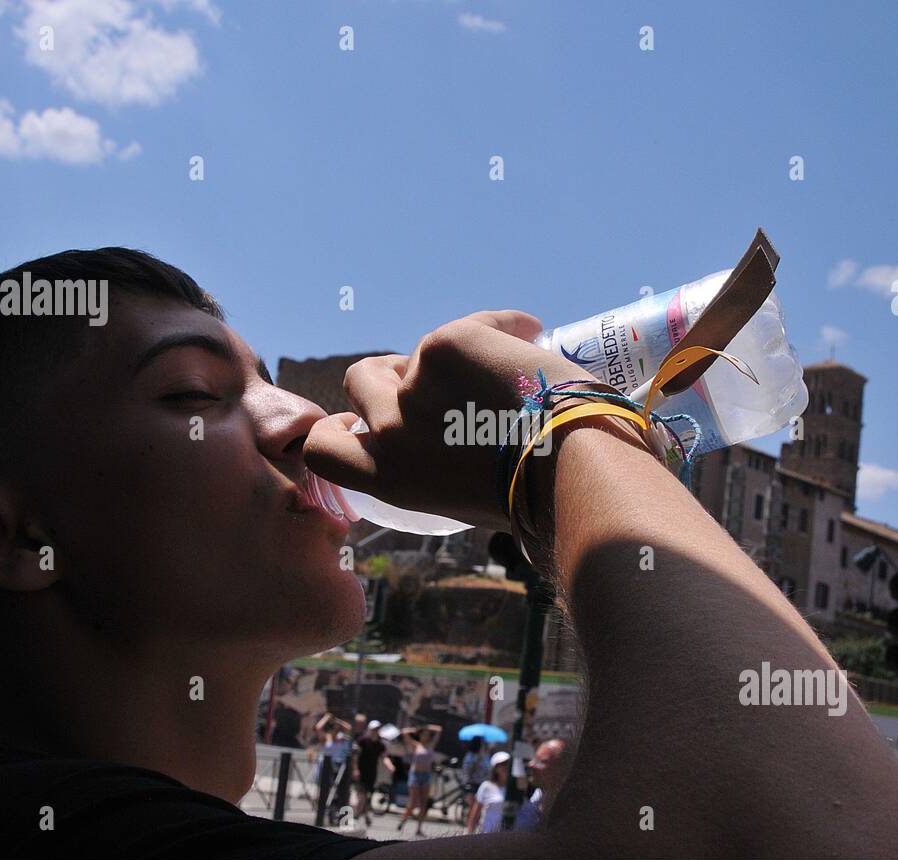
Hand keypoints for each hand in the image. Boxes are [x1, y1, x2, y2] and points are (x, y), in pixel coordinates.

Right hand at [303, 311, 589, 529]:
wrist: (573, 468)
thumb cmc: (536, 495)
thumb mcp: (461, 498)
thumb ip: (431, 467)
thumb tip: (439, 430)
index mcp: (388, 478)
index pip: (323, 448)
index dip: (340, 427)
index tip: (361, 421)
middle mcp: (389, 429)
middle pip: (360, 379)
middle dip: (391, 373)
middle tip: (438, 381)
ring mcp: (414, 383)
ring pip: (419, 350)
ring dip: (449, 356)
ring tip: (503, 373)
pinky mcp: (447, 345)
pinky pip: (472, 324)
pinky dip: (501, 328)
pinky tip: (529, 338)